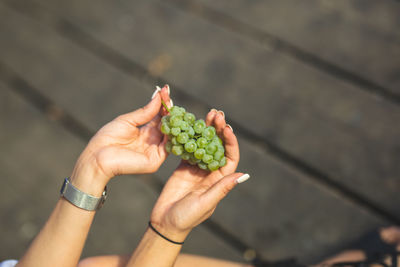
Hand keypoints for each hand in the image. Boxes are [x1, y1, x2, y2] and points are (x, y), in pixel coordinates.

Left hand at [70, 86, 171, 190]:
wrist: (98, 156)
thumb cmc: (108, 139)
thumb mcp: (128, 120)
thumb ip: (145, 111)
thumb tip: (158, 96)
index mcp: (145, 133)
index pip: (159, 117)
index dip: (163, 104)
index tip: (165, 90)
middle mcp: (152, 142)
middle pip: (167, 124)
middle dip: (169, 109)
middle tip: (167, 95)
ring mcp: (155, 152)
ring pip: (170, 135)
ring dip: (171, 119)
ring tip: (169, 105)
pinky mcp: (154, 161)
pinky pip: (167, 147)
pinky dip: (170, 133)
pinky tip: (168, 120)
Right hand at [150, 109, 246, 241]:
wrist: (165, 222)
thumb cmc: (187, 217)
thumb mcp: (206, 203)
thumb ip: (221, 188)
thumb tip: (243, 174)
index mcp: (220, 180)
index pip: (230, 157)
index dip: (230, 141)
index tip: (226, 127)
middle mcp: (211, 172)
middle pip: (218, 146)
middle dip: (219, 129)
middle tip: (217, 113)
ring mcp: (197, 168)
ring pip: (204, 144)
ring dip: (207, 129)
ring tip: (209, 113)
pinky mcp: (183, 166)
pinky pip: (189, 148)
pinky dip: (190, 136)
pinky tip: (191, 124)